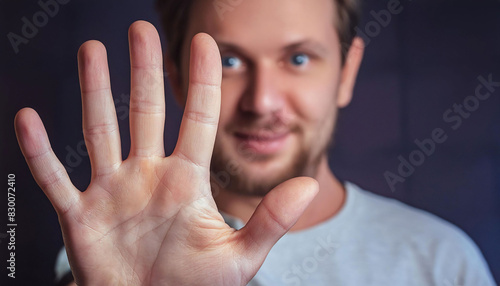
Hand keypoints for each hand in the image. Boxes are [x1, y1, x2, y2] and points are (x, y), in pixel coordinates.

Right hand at [15, 21, 317, 285]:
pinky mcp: (81, 217)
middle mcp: (148, 176)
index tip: (206, 41)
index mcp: (186, 181)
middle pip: (145, 113)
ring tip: (91, 50)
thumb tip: (310, 186)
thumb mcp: (241, 256)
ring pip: (100, 132)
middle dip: (143, 71)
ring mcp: (112, 192)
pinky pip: (55, 179)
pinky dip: (40, 153)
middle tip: (140, 29)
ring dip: (94, 92)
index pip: (198, 119)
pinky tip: (29, 119)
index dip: (203, 80)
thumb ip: (271, 220)